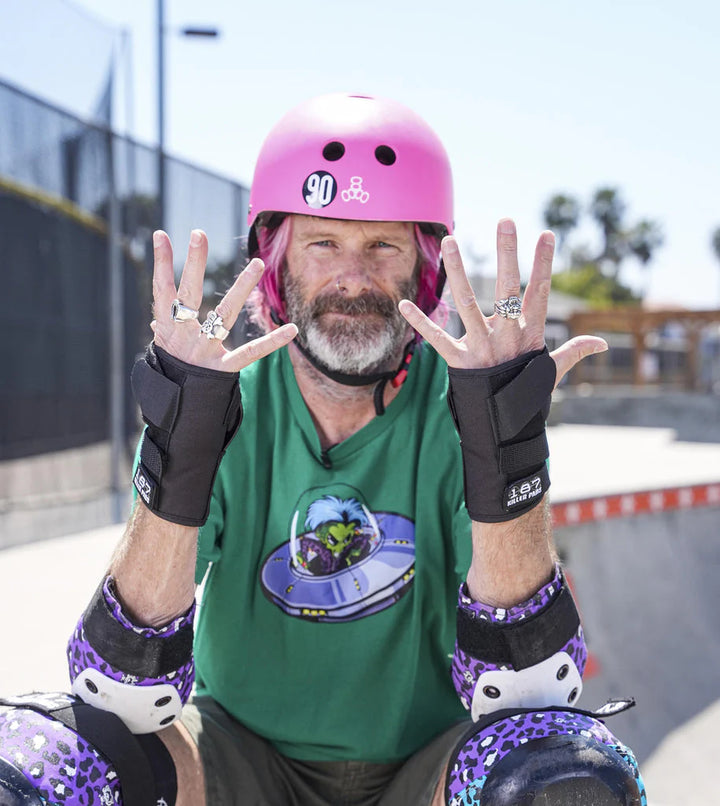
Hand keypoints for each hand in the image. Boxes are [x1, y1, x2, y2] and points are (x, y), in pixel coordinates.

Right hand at [151, 229, 296, 370]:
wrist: (174, 410)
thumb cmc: (170, 372)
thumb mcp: (162, 350)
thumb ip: (164, 332)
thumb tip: (157, 322)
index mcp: (167, 328)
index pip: (162, 290)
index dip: (162, 264)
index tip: (161, 235)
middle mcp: (184, 335)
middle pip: (189, 295)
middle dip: (194, 264)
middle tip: (198, 233)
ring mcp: (204, 350)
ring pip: (224, 314)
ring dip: (241, 287)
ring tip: (258, 262)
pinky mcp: (223, 368)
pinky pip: (250, 353)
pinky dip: (272, 342)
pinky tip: (292, 329)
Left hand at [399, 219, 605, 385]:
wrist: (502, 427)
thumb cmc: (525, 392)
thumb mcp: (551, 371)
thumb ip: (574, 351)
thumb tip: (603, 344)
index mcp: (529, 336)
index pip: (539, 294)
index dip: (543, 265)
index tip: (546, 234)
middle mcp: (505, 337)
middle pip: (507, 291)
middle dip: (507, 255)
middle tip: (506, 221)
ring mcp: (481, 348)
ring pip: (468, 304)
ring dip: (457, 272)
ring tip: (450, 240)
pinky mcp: (458, 361)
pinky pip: (436, 339)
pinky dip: (420, 322)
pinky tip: (403, 303)